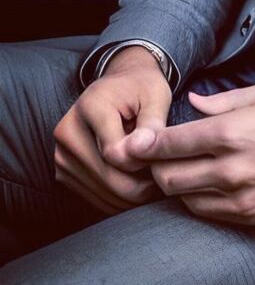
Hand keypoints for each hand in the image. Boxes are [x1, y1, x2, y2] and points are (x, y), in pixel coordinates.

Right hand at [53, 46, 171, 215]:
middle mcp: (67, 133)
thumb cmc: (142, 88)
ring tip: (149, 170)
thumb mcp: (156, 95)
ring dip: (133, 192)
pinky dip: (120, 196)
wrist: (120, 85)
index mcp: (89, 107)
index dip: (146, 159)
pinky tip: (134, 177)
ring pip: (105, 195)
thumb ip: (152, 123)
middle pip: (109, 180)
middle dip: (142, 182)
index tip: (159, 149)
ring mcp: (61, 156)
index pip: (117, 155)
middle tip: (162, 169)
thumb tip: (142, 149)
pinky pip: (98, 199)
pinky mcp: (64, 173)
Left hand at [125, 79, 254, 224]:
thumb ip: (228, 99)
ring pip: (184, 199)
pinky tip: (203, 184)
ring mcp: (241, 197)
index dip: (144, 144)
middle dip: (154, 166)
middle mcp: (231, 168)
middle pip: (168, 177)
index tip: (131, 143)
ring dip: (175, 185)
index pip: (171, 143)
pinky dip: (197, 201)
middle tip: (154, 155)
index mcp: (233, 131)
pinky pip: (208, 214)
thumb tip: (194, 102)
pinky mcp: (252, 217)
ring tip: (178, 168)